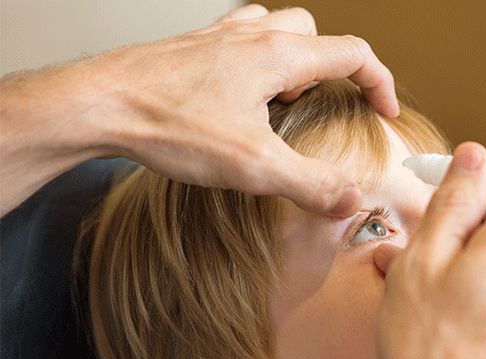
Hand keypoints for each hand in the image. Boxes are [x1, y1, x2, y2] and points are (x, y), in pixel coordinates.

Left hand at [0, 4, 397, 216]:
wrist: (99, 104)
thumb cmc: (170, 125)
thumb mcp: (253, 165)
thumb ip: (310, 183)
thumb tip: (351, 200)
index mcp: (278, 56)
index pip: (352, 54)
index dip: (380, 82)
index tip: (385, 111)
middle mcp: (252, 37)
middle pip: (315, 34)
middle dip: (332, 68)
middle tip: (324, 104)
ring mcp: (218, 37)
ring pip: (276, 28)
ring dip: (293, 58)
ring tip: (283, 99)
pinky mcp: (192, 49)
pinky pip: (238, 38)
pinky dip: (254, 59)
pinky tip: (238, 93)